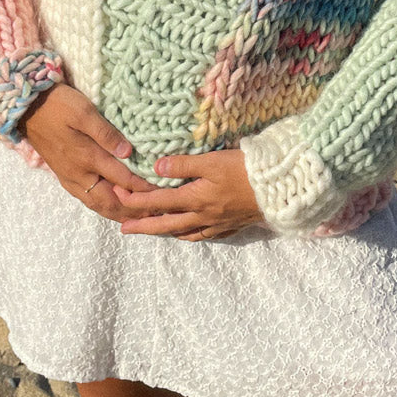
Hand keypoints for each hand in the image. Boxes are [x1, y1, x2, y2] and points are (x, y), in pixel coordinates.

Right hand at [16, 84, 155, 221]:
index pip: (123, 180)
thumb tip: (129, 153)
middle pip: (111, 202)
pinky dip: (104, 208)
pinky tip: (112, 208)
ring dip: (119, 214)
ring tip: (138, 220)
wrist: (26, 109)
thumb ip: (106, 133)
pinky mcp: (64, 177)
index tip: (165, 194)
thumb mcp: (83, 112)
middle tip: (155, 217)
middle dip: (134, 212)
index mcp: (87, 158)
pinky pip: (87, 200)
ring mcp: (70, 178)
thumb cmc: (58, 105)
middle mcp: (80, 174)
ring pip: (98, 205)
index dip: (145, 189)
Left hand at [110, 148, 265, 240]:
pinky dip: (191, 235)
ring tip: (153, 231)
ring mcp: (217, 224)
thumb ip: (183, 164)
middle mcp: (202, 216)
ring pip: (184, 233)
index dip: (134, 200)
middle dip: (142, 226)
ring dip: (165, 232)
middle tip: (123, 229)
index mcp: (194, 199)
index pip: (156, 201)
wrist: (280, 189)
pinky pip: (204, 235)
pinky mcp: (231, 225)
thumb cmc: (246, 170)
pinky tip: (189, 233)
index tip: (116, 195)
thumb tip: (155, 167)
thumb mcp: (212, 161)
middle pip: (165, 224)